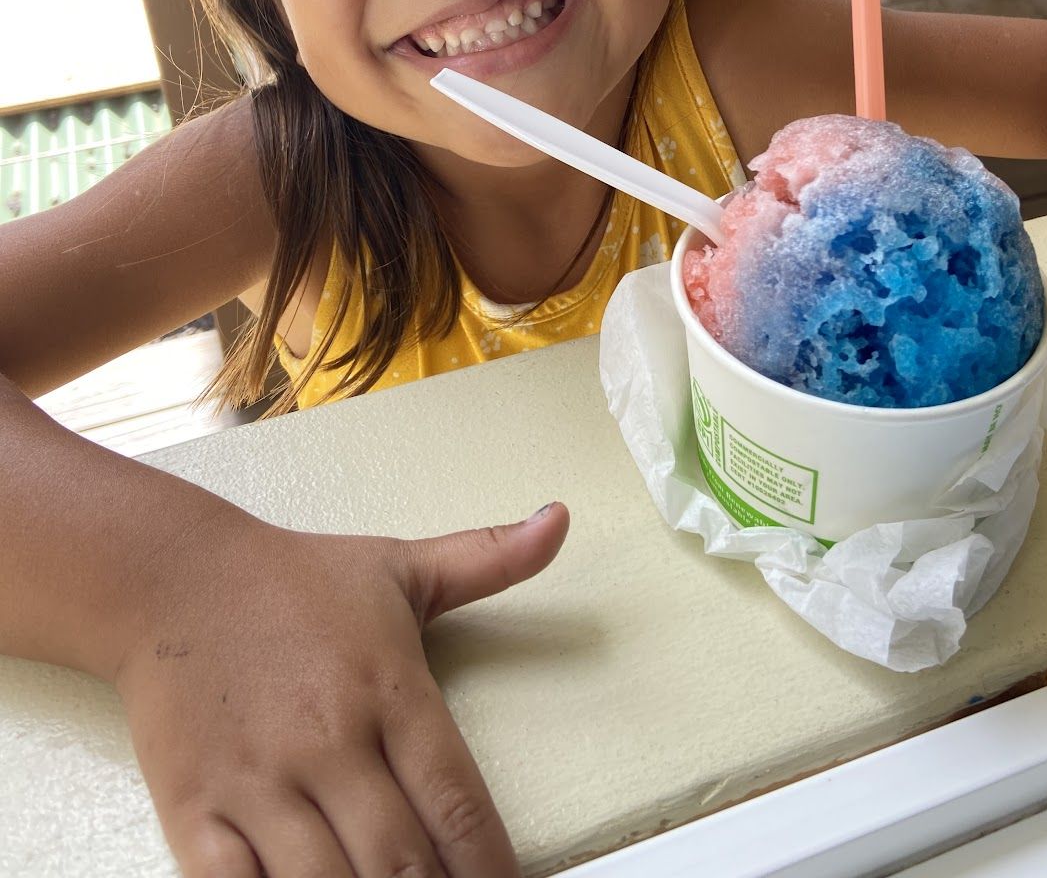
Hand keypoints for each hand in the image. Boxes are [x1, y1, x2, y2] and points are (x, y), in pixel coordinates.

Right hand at [113, 502, 569, 875]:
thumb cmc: (292, 580)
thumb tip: (558, 521)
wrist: (171, 577)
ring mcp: (260, 782)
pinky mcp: (196, 810)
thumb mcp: (401, 567)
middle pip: (399, 863)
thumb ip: (489, 559)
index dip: (491, 871)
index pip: (458, 804)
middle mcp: (330, 741)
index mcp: (389, 689)